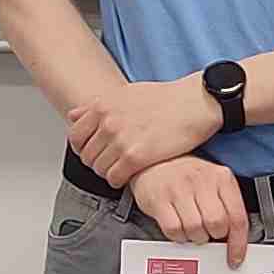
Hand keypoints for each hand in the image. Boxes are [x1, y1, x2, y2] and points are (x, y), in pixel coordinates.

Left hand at [69, 76, 219, 186]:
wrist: (198, 101)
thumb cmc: (170, 97)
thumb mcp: (128, 93)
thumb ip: (99, 105)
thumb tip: (75, 114)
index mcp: (103, 106)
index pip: (75, 136)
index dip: (84, 148)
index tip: (95, 152)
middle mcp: (108, 122)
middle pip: (87, 155)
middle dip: (97, 162)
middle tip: (111, 164)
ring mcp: (121, 139)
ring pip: (99, 168)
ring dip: (108, 173)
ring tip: (122, 170)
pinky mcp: (137, 156)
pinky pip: (114, 177)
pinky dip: (118, 181)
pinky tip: (129, 177)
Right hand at [131, 157, 249, 266]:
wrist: (155, 161)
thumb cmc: (188, 176)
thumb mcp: (214, 183)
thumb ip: (226, 206)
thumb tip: (234, 239)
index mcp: (222, 178)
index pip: (238, 217)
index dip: (238, 243)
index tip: (235, 258)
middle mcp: (202, 181)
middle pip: (217, 224)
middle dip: (214, 236)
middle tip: (208, 232)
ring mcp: (179, 189)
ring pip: (195, 229)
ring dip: (195, 237)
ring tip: (192, 228)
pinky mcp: (159, 198)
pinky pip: (174, 229)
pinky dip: (178, 236)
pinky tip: (179, 227)